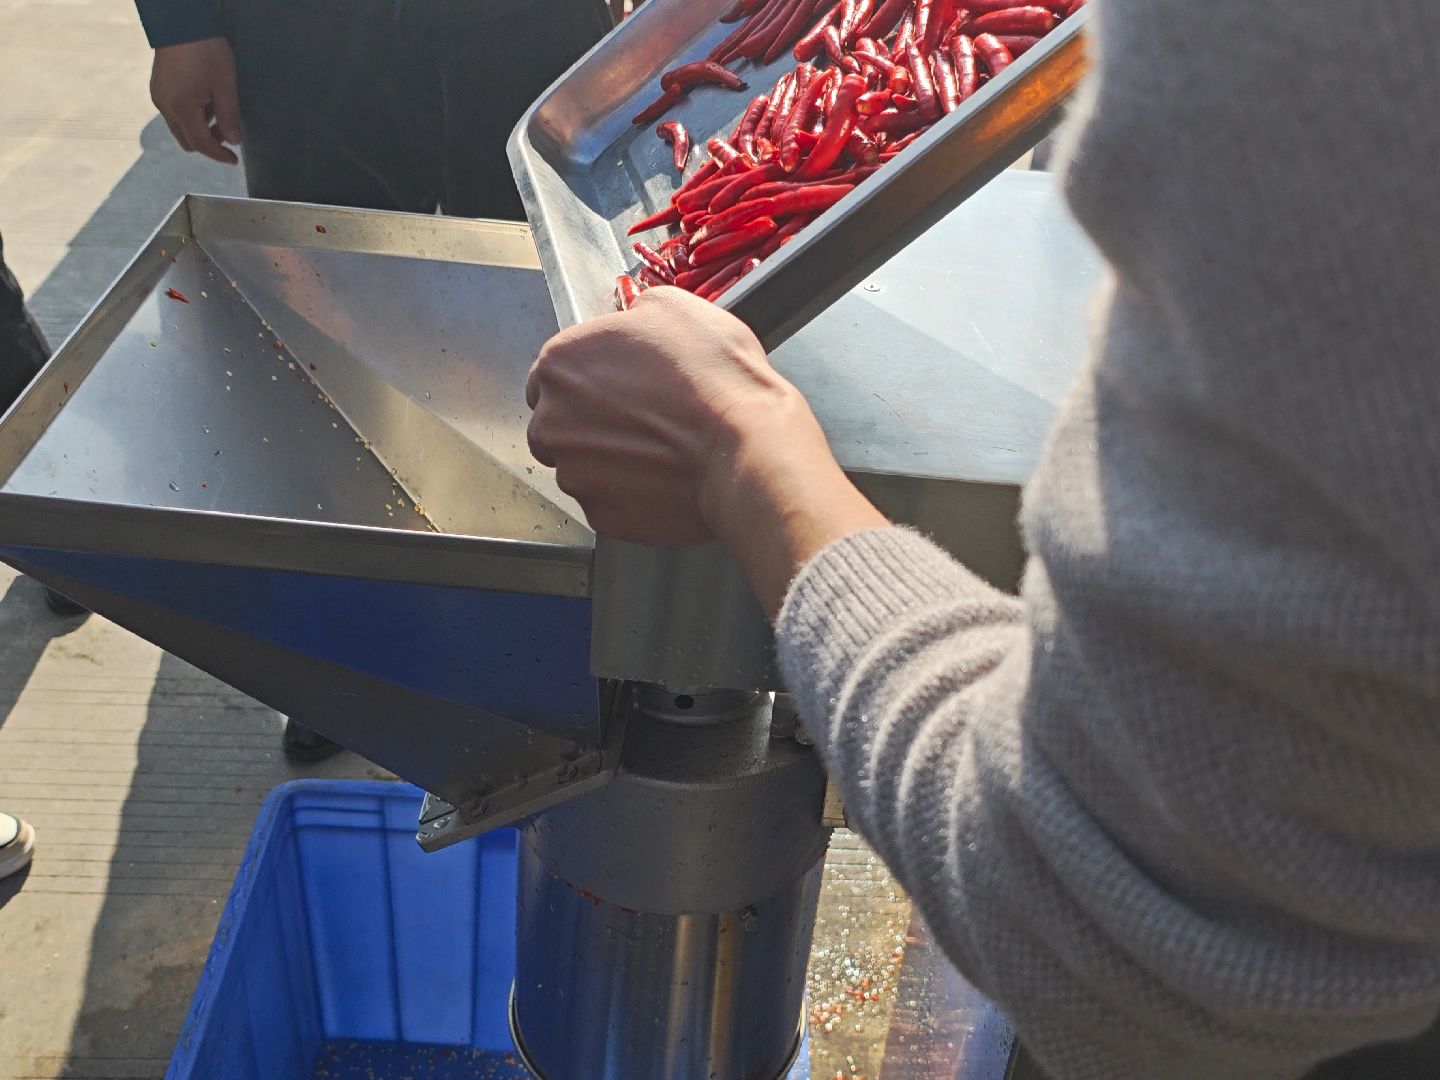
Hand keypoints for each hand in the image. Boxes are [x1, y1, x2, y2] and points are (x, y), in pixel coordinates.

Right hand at [150, 38, 242, 165]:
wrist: (181, 24)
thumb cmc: (205, 51)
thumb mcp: (225, 85)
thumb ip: (229, 116)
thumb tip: (233, 141)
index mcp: (182, 108)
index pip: (201, 143)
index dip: (219, 155)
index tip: (234, 159)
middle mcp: (165, 107)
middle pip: (187, 141)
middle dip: (209, 143)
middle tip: (227, 130)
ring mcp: (159, 98)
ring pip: (180, 128)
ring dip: (200, 128)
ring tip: (217, 108)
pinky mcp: (158, 90)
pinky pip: (175, 114)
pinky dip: (191, 116)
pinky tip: (204, 100)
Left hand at [526, 287, 885, 614]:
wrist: (746, 446)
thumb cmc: (714, 379)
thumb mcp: (674, 307)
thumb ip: (633, 314)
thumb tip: (633, 321)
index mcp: (560, 364)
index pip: (552, 374)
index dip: (589, 378)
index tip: (617, 384)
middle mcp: (552, 421)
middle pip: (557, 423)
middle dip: (590, 422)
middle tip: (642, 417)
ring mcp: (574, 473)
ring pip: (580, 466)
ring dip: (609, 459)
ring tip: (659, 448)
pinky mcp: (601, 515)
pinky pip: (607, 502)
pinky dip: (630, 493)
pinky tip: (663, 475)